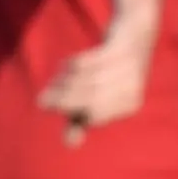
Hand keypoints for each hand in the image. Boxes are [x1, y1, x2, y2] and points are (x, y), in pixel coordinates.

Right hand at [38, 18, 156, 145]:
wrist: (135, 32)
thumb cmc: (111, 70)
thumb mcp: (97, 96)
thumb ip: (82, 119)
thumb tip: (71, 145)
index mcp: (130, 105)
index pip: (95, 115)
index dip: (70, 110)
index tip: (49, 105)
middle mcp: (132, 89)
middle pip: (91, 99)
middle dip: (63, 99)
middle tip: (42, 100)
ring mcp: (129, 69)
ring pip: (88, 80)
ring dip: (64, 82)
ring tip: (52, 82)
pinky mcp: (121, 50)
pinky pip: (90, 61)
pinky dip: (73, 65)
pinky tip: (65, 66)